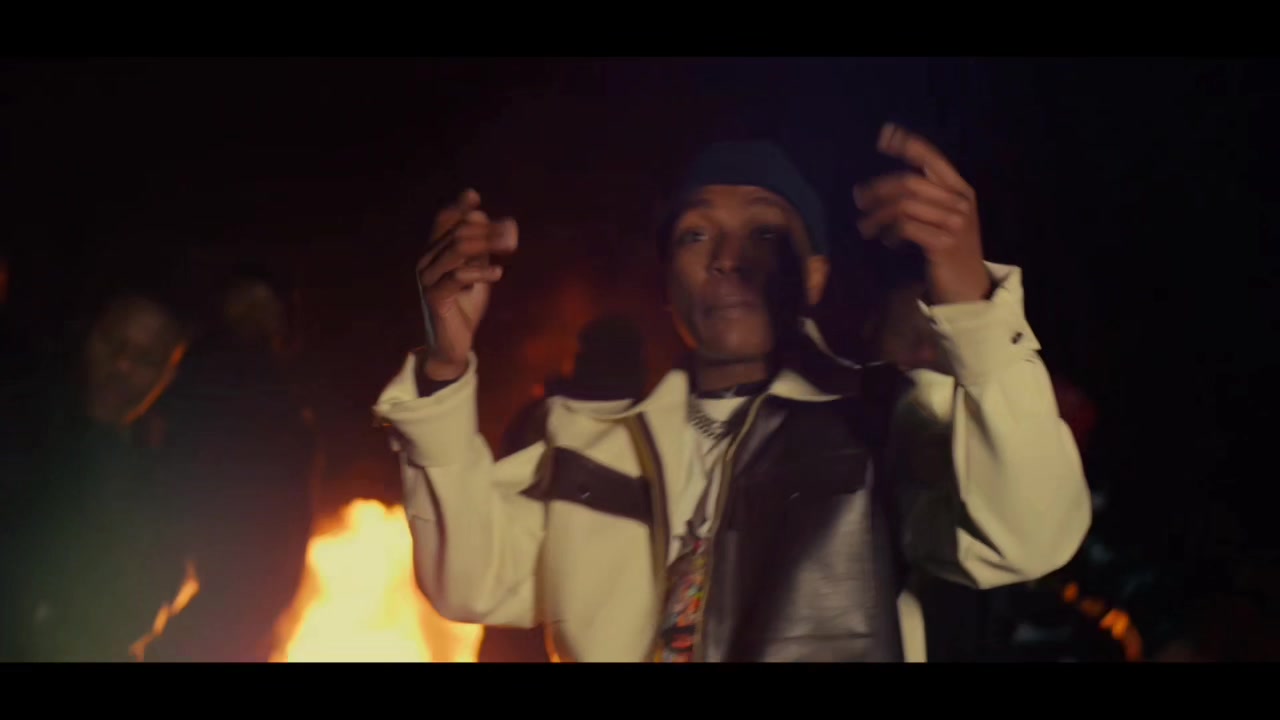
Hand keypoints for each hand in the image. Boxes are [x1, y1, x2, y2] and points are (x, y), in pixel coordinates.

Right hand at [416, 189, 518, 380]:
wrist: (452, 344)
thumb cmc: (465, 305)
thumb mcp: (476, 271)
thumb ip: (480, 248)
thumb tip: (484, 217)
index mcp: (435, 251)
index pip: (443, 220)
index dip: (458, 207)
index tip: (474, 195)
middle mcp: (426, 261)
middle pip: (458, 232)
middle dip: (488, 229)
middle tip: (512, 233)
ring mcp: (427, 278)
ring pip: (457, 249)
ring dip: (487, 244)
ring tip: (511, 247)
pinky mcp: (434, 297)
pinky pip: (457, 276)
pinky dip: (480, 273)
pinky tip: (498, 274)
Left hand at [853, 123, 990, 303]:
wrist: (969, 286)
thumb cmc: (950, 248)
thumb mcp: (944, 217)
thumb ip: (925, 198)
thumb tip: (882, 185)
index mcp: (961, 189)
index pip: (931, 158)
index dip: (907, 144)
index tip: (884, 135)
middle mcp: (960, 201)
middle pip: (909, 182)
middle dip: (878, 188)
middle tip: (858, 198)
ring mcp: (954, 222)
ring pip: (903, 205)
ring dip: (877, 214)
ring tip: (864, 226)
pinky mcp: (943, 243)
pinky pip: (905, 227)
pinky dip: (890, 232)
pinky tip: (887, 241)